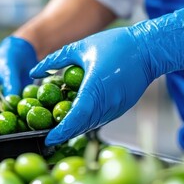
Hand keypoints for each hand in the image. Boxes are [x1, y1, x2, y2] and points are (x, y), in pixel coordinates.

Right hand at [0, 36, 37, 136]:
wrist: (24, 49)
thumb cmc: (9, 57)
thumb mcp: (8, 71)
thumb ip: (10, 87)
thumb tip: (10, 105)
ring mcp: (6, 103)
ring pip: (6, 119)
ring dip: (10, 128)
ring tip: (15, 140)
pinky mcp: (18, 102)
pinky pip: (19, 113)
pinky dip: (22, 120)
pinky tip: (29, 129)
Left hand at [30, 8, 183, 145]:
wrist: (150, 49)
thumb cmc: (116, 44)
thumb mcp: (80, 47)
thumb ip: (55, 60)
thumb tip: (34, 71)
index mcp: (96, 88)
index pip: (75, 118)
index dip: (61, 131)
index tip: (48, 139)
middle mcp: (107, 103)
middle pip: (82, 126)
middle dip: (65, 133)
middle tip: (49, 137)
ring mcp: (117, 108)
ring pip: (92, 124)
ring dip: (76, 128)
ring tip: (60, 129)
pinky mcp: (122, 108)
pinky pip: (101, 119)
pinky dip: (88, 121)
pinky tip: (78, 117)